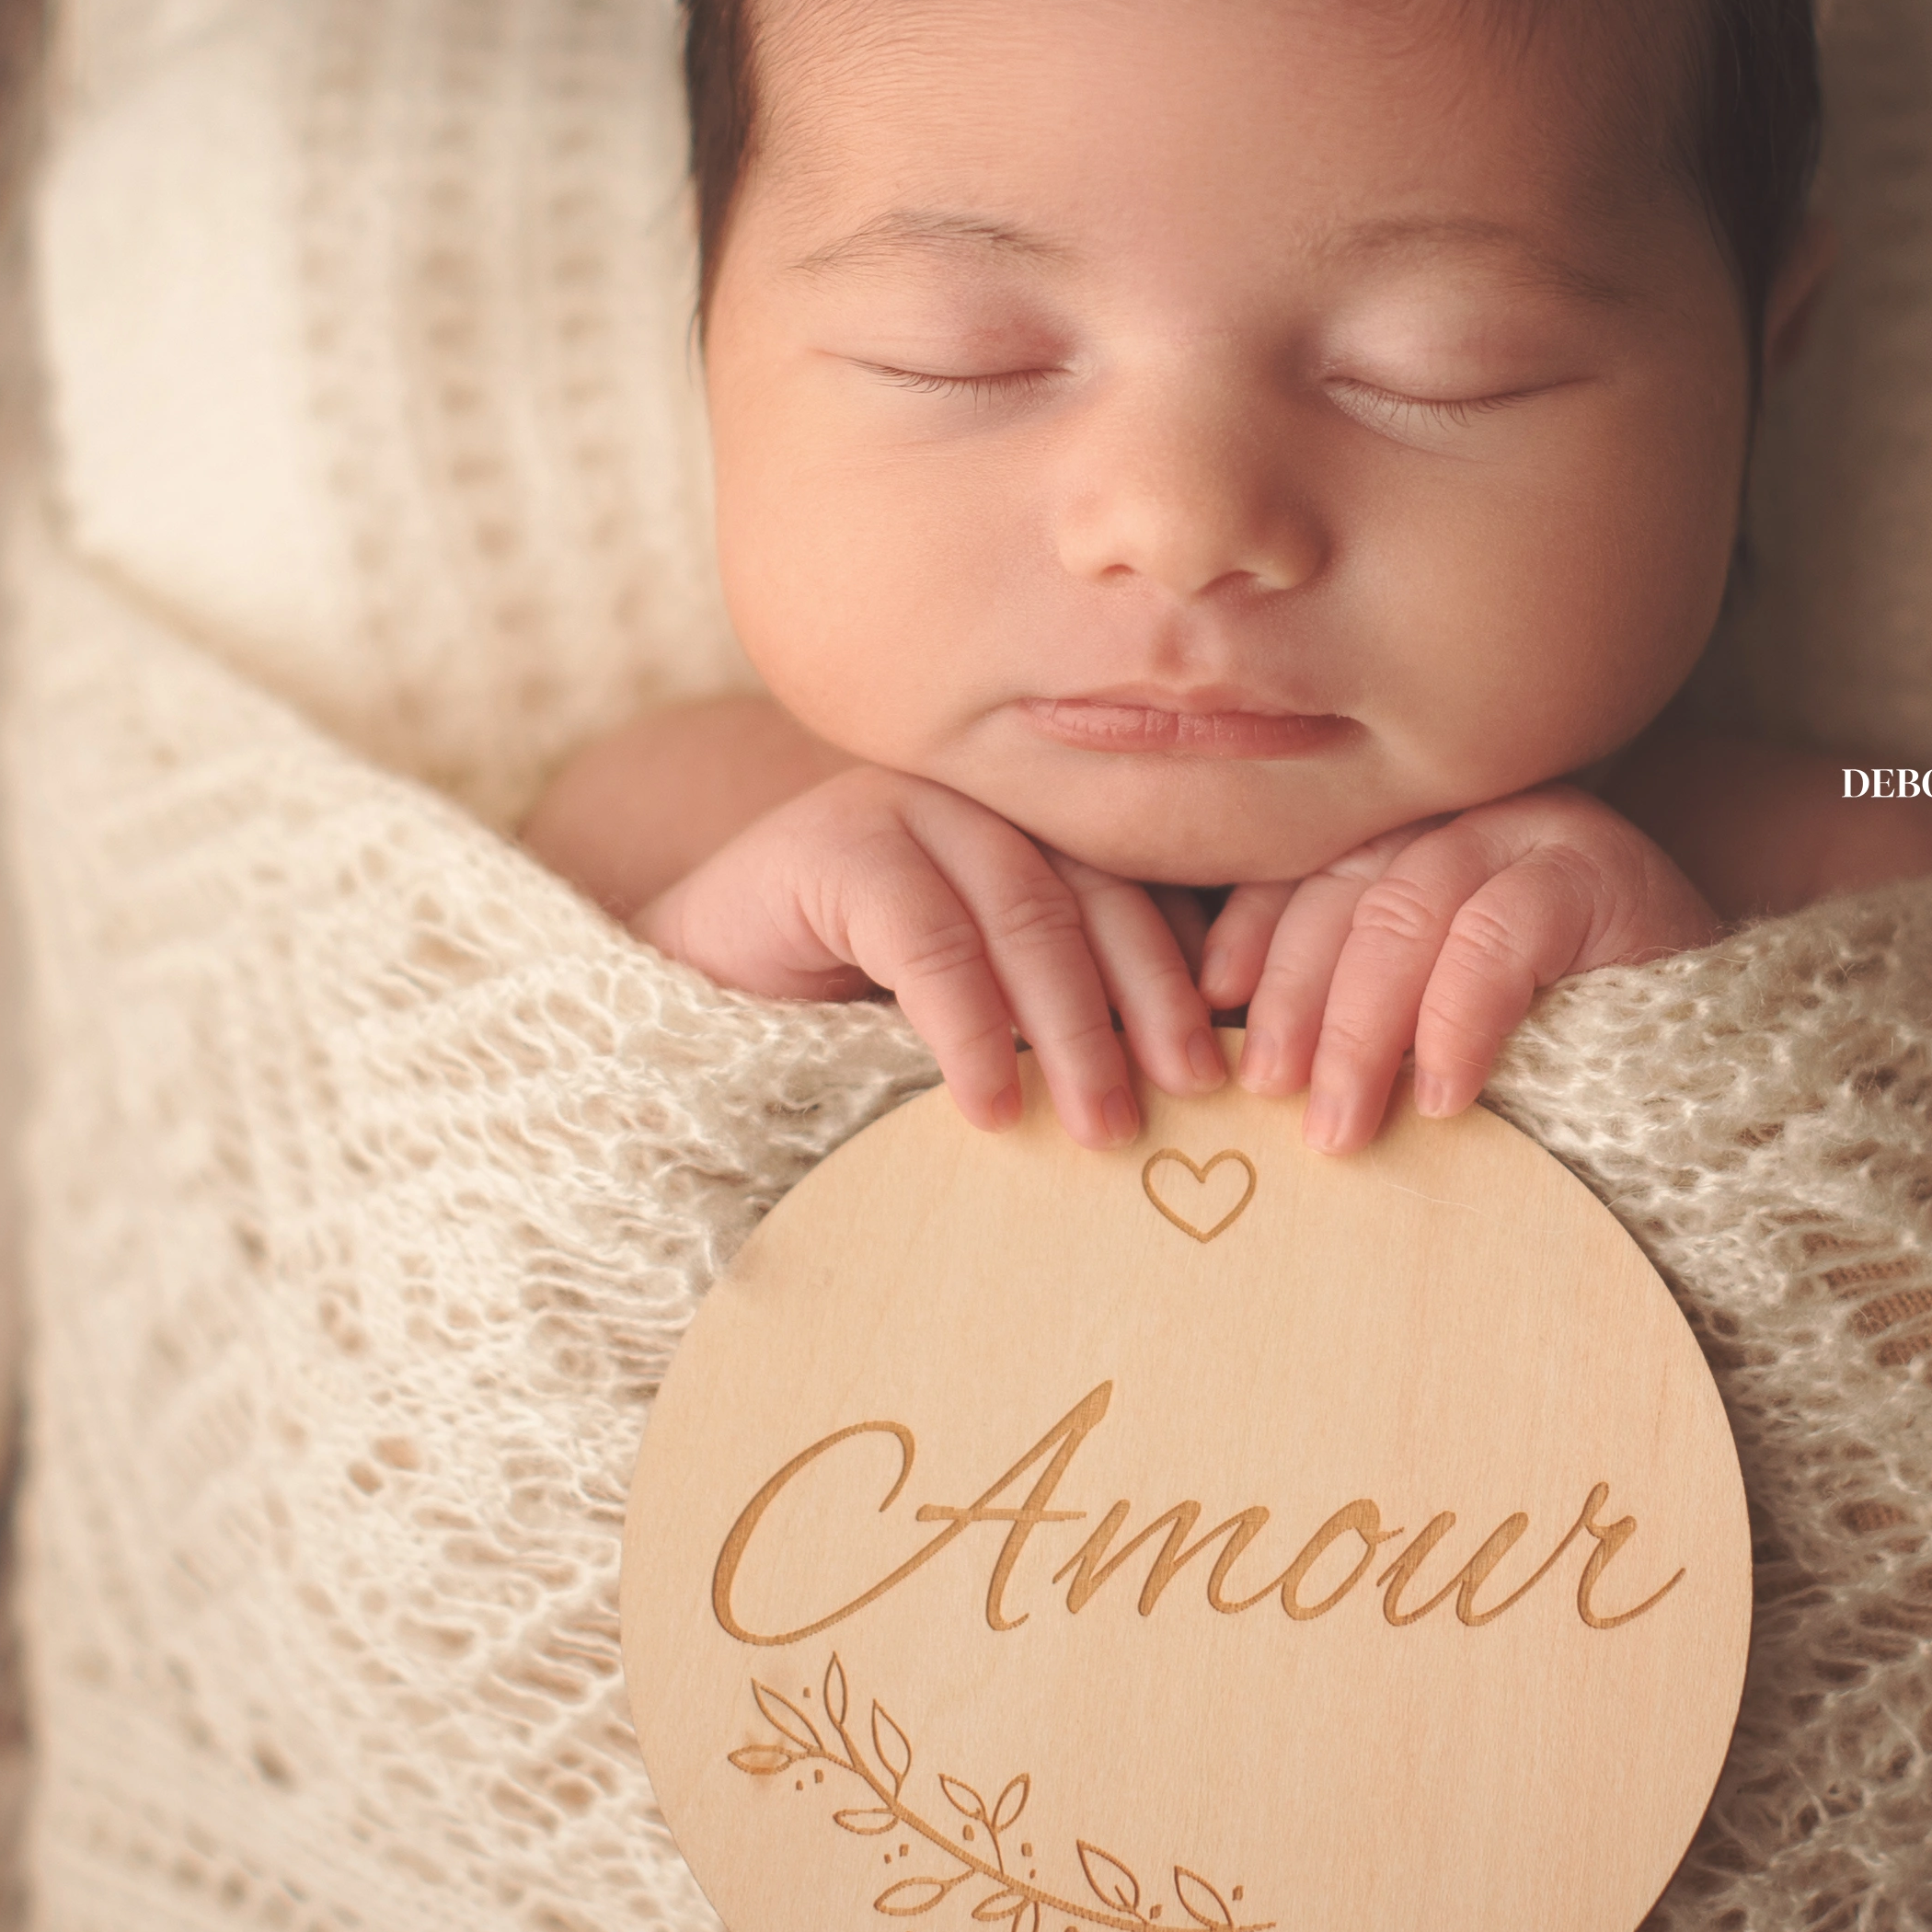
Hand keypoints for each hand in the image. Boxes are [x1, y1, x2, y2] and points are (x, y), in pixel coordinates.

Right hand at [635, 765, 1227, 1146]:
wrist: (689, 1007)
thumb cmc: (853, 1029)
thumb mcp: (986, 1022)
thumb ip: (1068, 1016)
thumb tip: (1201, 1087)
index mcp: (1038, 833)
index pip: (1148, 884)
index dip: (1199, 968)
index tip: (1242, 1062)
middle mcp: (985, 803)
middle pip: (1102, 893)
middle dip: (1153, 1003)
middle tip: (1192, 1097)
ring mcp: (910, 808)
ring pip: (1027, 912)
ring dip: (1074, 1028)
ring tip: (1103, 1127)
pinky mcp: (834, 844)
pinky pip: (926, 938)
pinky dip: (967, 1027)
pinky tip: (991, 1106)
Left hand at [1193, 784, 1721, 1154]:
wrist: (1728, 1074)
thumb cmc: (1570, 1066)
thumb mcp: (1440, 1033)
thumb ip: (1361, 1012)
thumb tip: (1240, 1057)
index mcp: (1425, 839)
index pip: (1313, 865)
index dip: (1256, 931)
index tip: (1213, 1006)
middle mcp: (1475, 814)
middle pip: (1349, 884)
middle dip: (1298, 995)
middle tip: (1269, 1094)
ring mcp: (1541, 831)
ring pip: (1410, 904)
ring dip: (1362, 1028)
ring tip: (1339, 1126)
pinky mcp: (1603, 873)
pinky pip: (1499, 935)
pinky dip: (1458, 1020)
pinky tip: (1445, 1098)